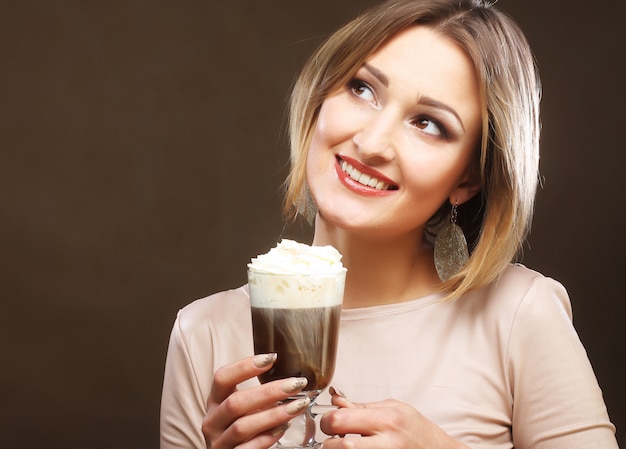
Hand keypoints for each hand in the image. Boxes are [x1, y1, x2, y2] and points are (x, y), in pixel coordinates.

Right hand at [202, 354, 309, 448]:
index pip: (222, 377)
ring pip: (242, 427)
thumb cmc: (241, 428)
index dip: (244, 367)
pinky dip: (266, 438)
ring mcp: (219, 442)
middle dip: (269, 392)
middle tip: (295, 384)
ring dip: (273, 415)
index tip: (271, 358)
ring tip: (297, 407)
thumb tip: (290, 380)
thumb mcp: (244, 408)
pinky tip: (282, 429)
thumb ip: (258, 395)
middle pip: (235, 402)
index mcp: (215, 400)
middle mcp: (213, 421)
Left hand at [320, 390, 468, 448]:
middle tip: (332, 438)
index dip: (327, 420)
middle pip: (339, 445)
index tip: (328, 421)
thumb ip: (362, 406)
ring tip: (342, 445)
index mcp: (386, 419)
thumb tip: (336, 402)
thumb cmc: (418, 429)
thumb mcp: (393, 408)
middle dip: (328, 441)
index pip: (340, 420)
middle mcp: (386, 442)